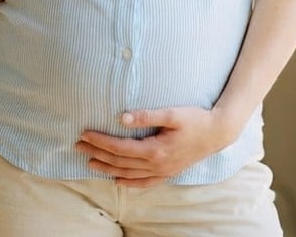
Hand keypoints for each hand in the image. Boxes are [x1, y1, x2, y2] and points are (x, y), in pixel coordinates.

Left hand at [75, 107, 236, 187]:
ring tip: (89, 163)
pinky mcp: (168, 173)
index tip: (84, 134)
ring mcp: (162, 172)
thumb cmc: (196, 120)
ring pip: (128, 173)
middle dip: (97, 153)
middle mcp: (156, 165)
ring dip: (107, 168)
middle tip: (78, 146)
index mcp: (155, 150)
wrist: (218, 133)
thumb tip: (121, 118)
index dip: (100, 141)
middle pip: (119, 161)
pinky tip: (117, 181)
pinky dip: (129, 183)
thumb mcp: (172, 113)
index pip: (119, 147)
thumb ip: (146, 116)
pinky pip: (144, 183)